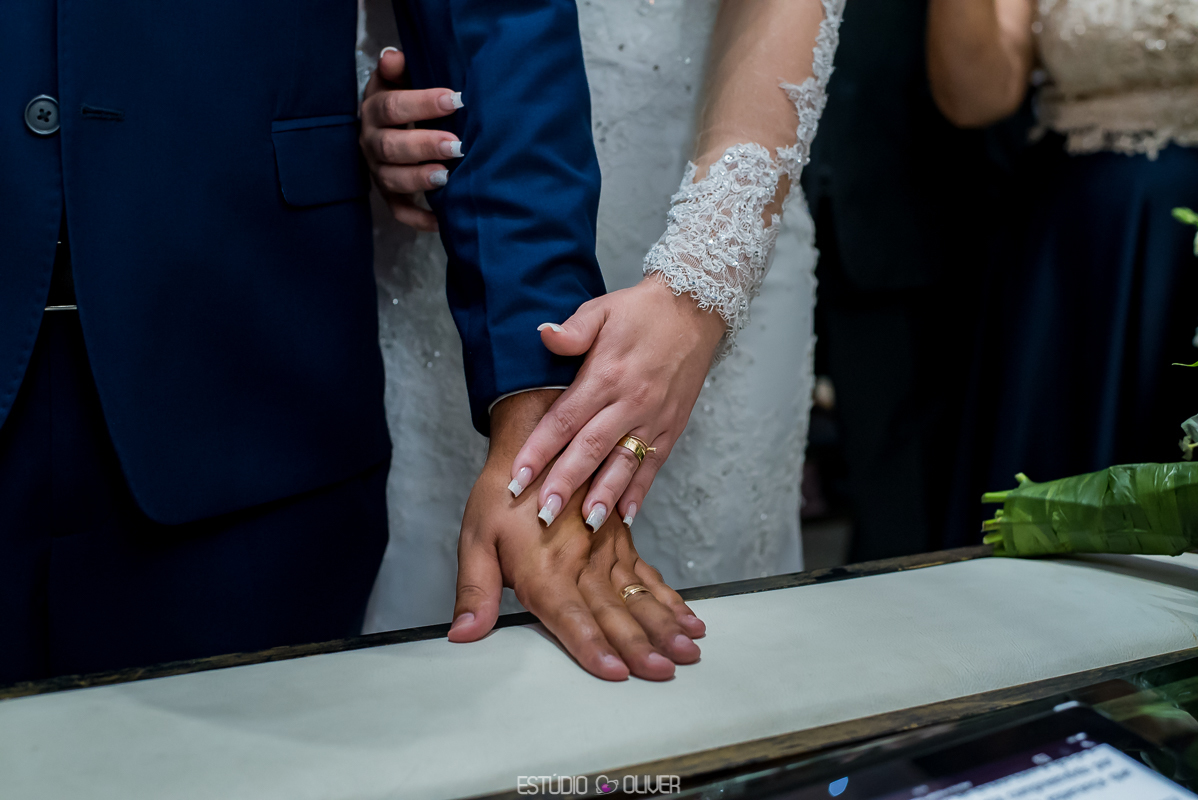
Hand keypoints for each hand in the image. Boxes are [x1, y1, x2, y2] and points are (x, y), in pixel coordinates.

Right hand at [360, 47, 463, 230]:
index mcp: (374, 110)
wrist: (390, 125)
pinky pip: (399, 210)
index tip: (455, 99)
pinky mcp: (389, 195)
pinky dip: (419, 218)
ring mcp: (378, 171)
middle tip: (456, 145)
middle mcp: (371, 142)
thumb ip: (399, 69)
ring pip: (391, 180)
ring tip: (446, 176)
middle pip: (390, 147)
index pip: (392, 106)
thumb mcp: (399, 79)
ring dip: (418, 179)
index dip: (421, 103)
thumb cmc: (405, 98)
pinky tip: (442, 220)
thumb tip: (392, 58)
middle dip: (424, 146)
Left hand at [450, 391, 705, 680]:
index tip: (616, 672)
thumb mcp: (475, 539)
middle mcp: (582, 562)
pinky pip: (650, 575)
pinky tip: (689, 621)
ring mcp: (607, 551)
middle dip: (642, 645)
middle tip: (665, 671)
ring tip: (689, 649)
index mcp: (545, 568)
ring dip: (666, 625)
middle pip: (614, 612)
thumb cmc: (501, 494)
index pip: (570, 617)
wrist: (534, 436)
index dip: (592, 646)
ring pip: (641, 594)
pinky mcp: (621, 541)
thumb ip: (475, 591)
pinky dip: (671, 600)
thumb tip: (463, 634)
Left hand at [507, 278, 724, 532]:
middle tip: (543, 515)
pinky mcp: (672, 427)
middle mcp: (630, 401)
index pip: (564, 420)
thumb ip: (572, 330)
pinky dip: (639, 492)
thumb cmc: (641, 312)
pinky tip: (624, 517)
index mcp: (606, 375)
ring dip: (603, 496)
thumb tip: (543, 335)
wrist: (695, 309)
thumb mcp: (601, 310)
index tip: (517, 478)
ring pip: (623, 464)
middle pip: (590, 450)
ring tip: (585, 524)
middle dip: (565, 484)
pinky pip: (653, 465)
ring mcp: (653, 418)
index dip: (539, 451)